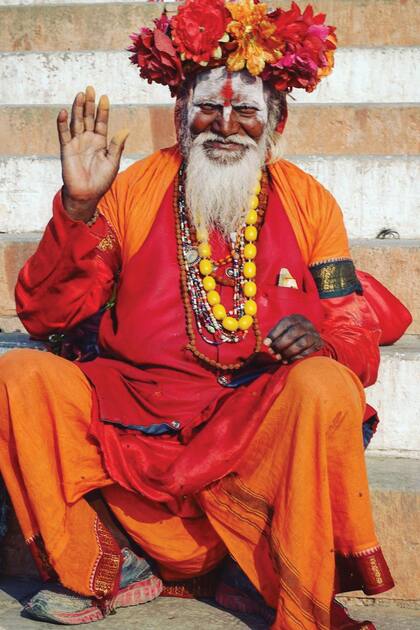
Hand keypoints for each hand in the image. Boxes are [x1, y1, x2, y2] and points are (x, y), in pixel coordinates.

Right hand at [57, 85, 128, 221]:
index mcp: (100, 142)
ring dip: (78, 108)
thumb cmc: (101, 180)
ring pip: (77, 122)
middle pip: (88, 117)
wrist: (87, 194)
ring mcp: (76, 143)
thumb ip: (117, 146)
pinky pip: (64, 134)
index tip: (105, 97)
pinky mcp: (66, 149)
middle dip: (89, 103)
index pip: (101, 122)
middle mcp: (88, 139)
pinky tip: (63, 112)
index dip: (103, 110)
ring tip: (80, 95)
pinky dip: (62, 123)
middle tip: (90, 88)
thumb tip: (125, 130)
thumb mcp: (113, 162)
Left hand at [263, 315, 323, 363]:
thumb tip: (267, 343)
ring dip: (288, 352)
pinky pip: (307, 352)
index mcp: (296, 318)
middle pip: (294, 332)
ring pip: (301, 343)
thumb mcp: (284, 330)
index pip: (285, 323)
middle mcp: (307, 324)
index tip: (266, 343)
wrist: (310, 337)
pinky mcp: (318, 344)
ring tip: (278, 357)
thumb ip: (276, 335)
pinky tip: (286, 361)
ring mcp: (314, 334)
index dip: (275, 333)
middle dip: (281, 344)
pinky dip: (295, 357)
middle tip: (272, 352)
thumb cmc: (292, 334)